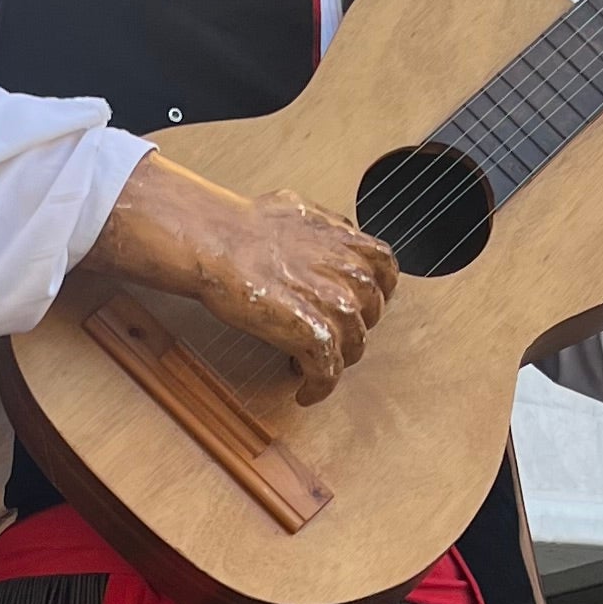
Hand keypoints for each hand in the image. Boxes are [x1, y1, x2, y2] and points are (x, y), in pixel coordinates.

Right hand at [92, 152, 396, 406]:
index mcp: (349, 242)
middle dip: (352, 328)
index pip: (386, 272)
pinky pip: (327, 371)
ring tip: (310, 364)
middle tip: (327, 335)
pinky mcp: (312, 333)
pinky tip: (306, 392)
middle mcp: (348, 273)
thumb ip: (326, 228)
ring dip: (335, 360)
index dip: (375, 292)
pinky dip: (319, 387)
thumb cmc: (244, 225)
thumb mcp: (298, 211)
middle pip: (370, 315)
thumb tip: (333, 236)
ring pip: (353, 347)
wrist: (216, 241)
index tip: (360, 303)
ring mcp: (334, 304)